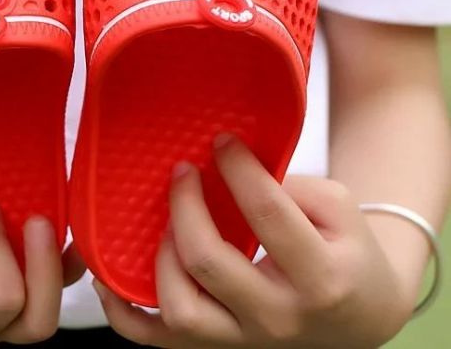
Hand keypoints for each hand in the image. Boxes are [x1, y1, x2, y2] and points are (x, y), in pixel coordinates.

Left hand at [94, 137, 411, 348]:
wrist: (362, 314)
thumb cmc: (348, 251)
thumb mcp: (336, 207)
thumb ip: (285, 187)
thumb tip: (221, 166)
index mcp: (320, 277)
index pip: (266, 213)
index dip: (237, 167)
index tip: (220, 141)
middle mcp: (278, 318)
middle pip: (209, 261)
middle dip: (185, 205)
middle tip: (182, 171)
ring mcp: (245, 341)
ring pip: (181, 309)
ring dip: (161, 255)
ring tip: (165, 220)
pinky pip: (157, 340)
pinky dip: (124, 311)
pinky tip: (108, 274)